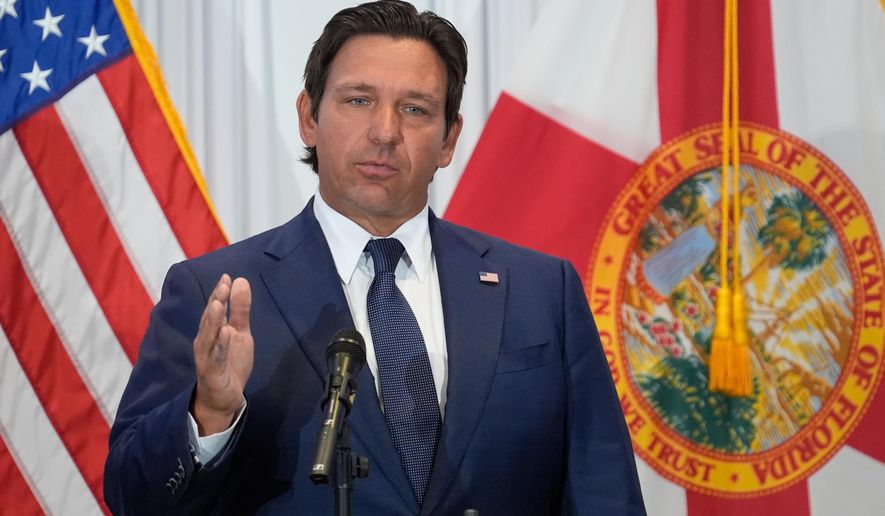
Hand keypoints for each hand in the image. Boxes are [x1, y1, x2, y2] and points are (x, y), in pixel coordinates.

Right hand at [191, 274, 253, 435]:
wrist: (224, 397)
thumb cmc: (229, 363)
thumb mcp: (240, 333)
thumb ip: (240, 309)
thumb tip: (240, 281)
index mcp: (212, 331)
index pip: (214, 308)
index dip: (219, 293)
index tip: (227, 276)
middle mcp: (205, 342)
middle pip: (210, 319)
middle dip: (216, 301)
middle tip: (223, 284)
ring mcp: (207, 357)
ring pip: (209, 336)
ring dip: (213, 320)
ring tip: (219, 304)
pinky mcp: (212, 372)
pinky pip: (216, 357)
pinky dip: (220, 345)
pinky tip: (226, 333)